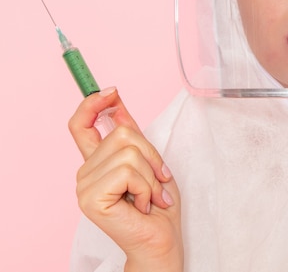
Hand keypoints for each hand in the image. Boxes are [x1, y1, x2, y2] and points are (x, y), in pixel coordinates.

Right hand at [68, 87, 182, 271]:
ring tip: (150, 197)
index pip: (80, 125)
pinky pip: (127, 171)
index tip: (113, 92)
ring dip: (151, 175)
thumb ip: (132, 137)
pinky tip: (143, 205)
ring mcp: (84, 186)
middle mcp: (85, 172)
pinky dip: (145, 187)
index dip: (92, 103)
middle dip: (151, 154)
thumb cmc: (158, 206)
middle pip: (122, 133)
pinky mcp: (91, 198)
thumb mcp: (149, 162)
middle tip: (156, 182)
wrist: (162, 240)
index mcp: (97, 162)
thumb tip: (118, 106)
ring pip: (128, 151)